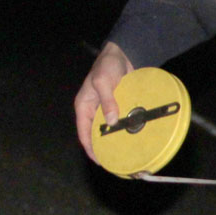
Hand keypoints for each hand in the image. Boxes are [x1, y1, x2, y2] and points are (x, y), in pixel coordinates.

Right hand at [74, 42, 133, 160]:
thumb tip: (111, 122)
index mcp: (83, 106)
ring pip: (107, 128)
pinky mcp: (116, 106)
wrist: (122, 54)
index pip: (83, 133)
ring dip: (114, 138)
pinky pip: (118, 120)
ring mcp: (105, 108)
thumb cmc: (107, 66)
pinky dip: (123, 128)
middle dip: (102, 146)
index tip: (100, 160)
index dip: (90, 148)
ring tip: (124, 151)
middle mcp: (92, 110)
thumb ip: (107, 101)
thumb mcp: (103, 82)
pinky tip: (132, 136)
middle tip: (114, 159)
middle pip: (95, 133)